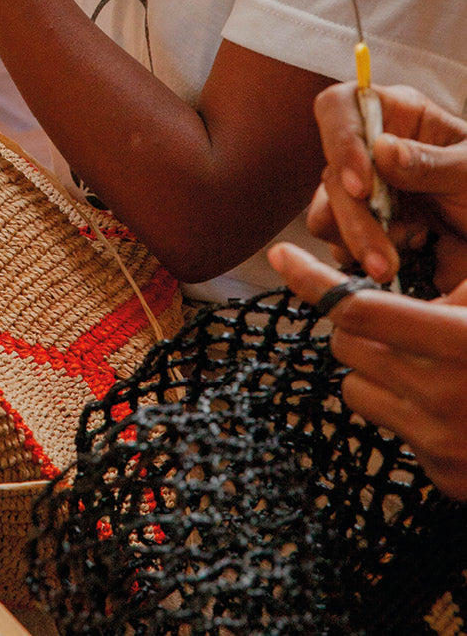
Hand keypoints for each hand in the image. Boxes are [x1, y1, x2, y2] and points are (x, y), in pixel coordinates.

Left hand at [270, 241, 466, 500]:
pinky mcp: (444, 478)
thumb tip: (373, 257)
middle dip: (356, 322)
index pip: (357, 308)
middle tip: (388, 312)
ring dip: (375, 367)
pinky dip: (401, 408)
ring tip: (423, 359)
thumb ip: (449, 283)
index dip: (311, 276)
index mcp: (465, 343)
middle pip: (347, 343)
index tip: (281, 252)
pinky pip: (389, 428)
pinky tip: (446, 402)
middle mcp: (447, 396)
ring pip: (357, 386)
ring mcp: (443, 444)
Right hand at [306, 82, 466, 285]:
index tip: (360, 186)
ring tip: (393, 266)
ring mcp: (359, 188)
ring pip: (324, 211)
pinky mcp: (357, 223)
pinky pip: (335, 240)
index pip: (340, 105)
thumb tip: (382, 149)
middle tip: (381, 258)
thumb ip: (432, 163)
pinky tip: (397, 260)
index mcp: (396, 115)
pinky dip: (359, 256)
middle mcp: (368, 148)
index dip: (339, 140)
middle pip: (330, 171)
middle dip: (354, 218)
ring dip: (354, 242)